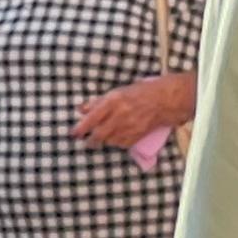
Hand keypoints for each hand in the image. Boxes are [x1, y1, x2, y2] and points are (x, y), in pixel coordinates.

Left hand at [71, 73, 194, 147]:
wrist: (163, 101)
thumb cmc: (139, 93)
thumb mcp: (116, 93)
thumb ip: (97, 102)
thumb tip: (81, 109)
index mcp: (113, 101)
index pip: (92, 118)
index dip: (80, 128)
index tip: (73, 133)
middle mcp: (120, 115)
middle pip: (99, 134)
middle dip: (90, 140)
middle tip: (86, 142)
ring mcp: (129, 127)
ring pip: (109, 141)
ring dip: (104, 141)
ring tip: (102, 137)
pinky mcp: (137, 136)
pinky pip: (121, 144)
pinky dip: (116, 142)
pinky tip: (116, 137)